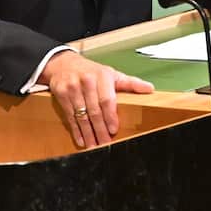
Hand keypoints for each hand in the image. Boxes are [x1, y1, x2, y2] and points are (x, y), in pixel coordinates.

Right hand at [39, 51, 154, 148]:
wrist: (64, 64)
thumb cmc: (92, 72)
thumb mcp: (112, 74)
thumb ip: (131, 83)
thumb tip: (149, 89)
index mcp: (102, 76)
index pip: (107, 99)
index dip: (110, 116)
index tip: (114, 130)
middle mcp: (86, 81)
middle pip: (94, 110)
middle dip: (100, 130)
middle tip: (105, 144)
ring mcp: (72, 87)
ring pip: (81, 116)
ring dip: (88, 134)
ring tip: (94, 146)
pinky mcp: (60, 94)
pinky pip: (70, 116)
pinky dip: (76, 130)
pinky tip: (82, 140)